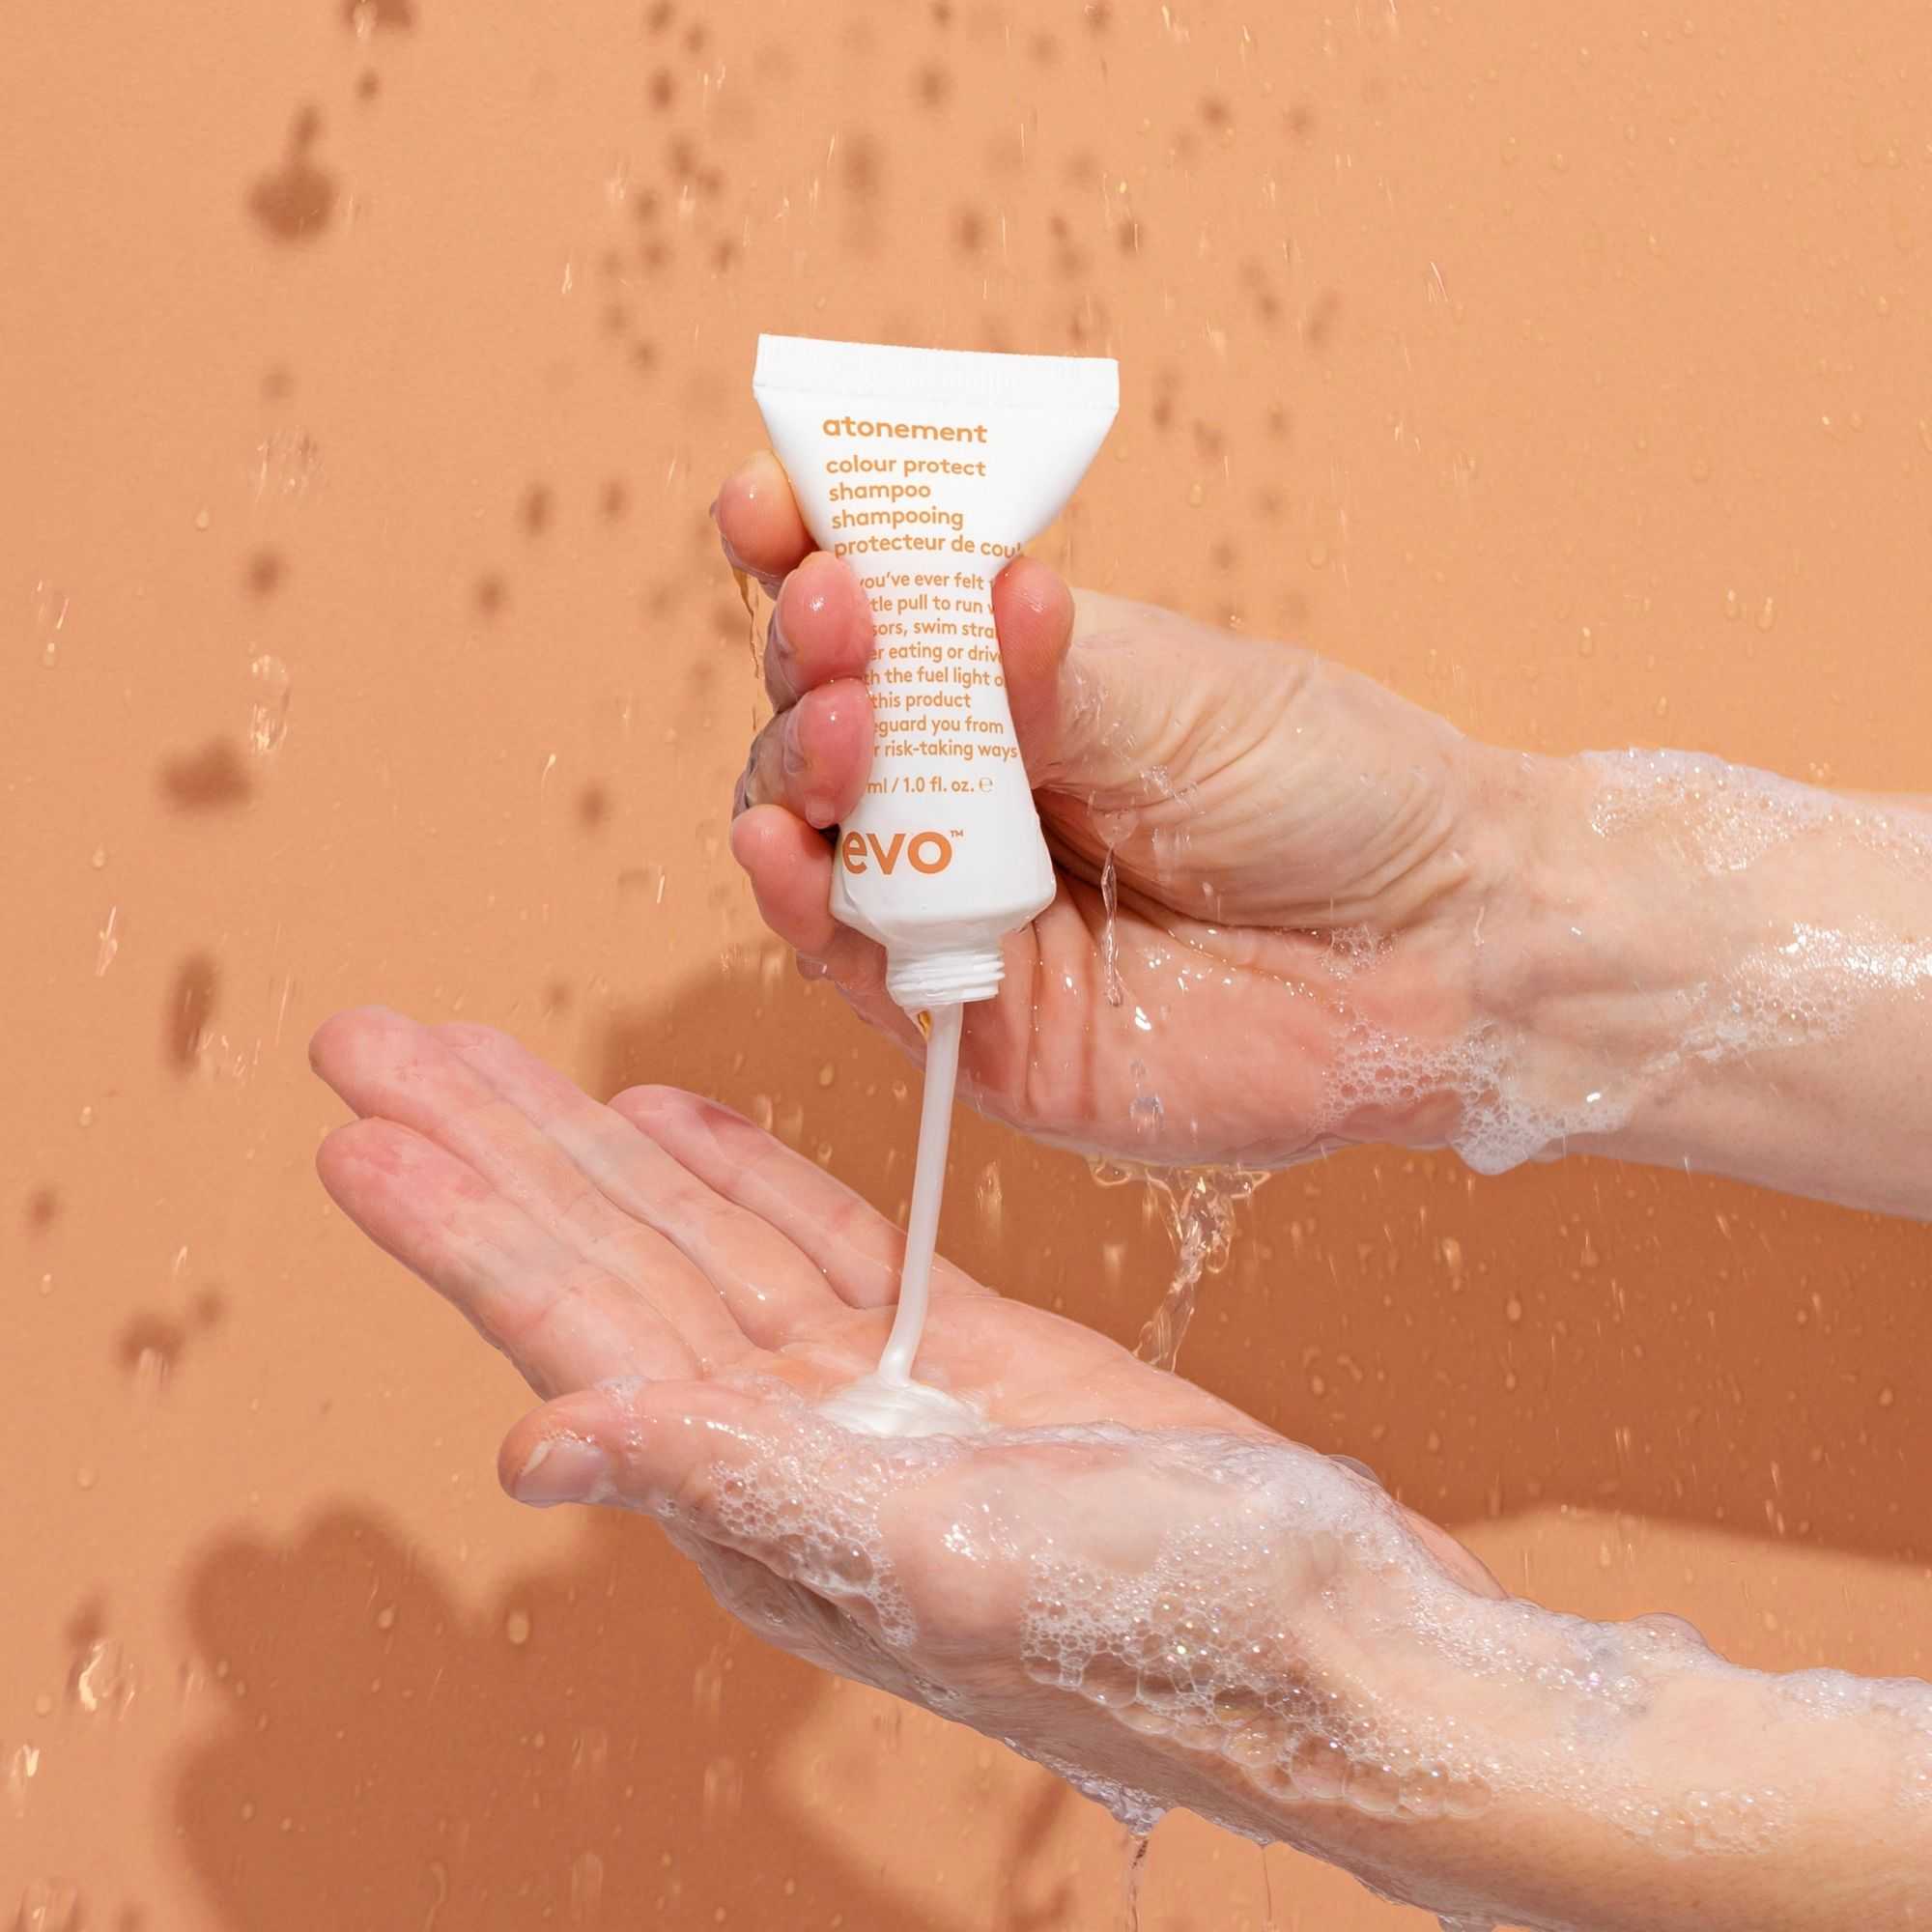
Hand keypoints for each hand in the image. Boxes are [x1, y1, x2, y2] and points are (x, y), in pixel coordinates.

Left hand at [308, 1007, 1504, 1886]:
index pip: (581, 1330)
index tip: (362, 1126)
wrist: (1342, 1645)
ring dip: (592, 1145)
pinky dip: (740, 1175)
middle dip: (491, 1147)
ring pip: (698, 1238)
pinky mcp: (964, 1356)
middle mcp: (793, 1445)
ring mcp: (876, 1394)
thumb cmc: (1183, 1623)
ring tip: (492, 1059)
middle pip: (608, 1262)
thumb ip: (744, 1489)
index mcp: (771, 1494)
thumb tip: (540, 1443)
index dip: (467, 1225)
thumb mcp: (958, 1553)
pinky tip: (671, 1121)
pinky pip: (818, 1242)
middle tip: (371, 1040)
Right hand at [717, 452, 1509, 1168]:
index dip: (806, 556)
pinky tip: (784, 844)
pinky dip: (799, 906)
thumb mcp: (1185, 700)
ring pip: (814, 835)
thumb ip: (1052, 670)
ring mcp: (961, 907)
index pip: (876, 613)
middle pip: (825, 715)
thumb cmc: (1331, 797)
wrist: (1437, 956)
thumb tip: (972, 588)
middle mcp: (970, 796)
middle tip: (836, 616)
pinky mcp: (969, 1021)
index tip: (769, 507)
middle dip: (809, 657)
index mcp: (1015, 687)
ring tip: (839, 725)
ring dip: (794, 772)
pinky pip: (850, 966)